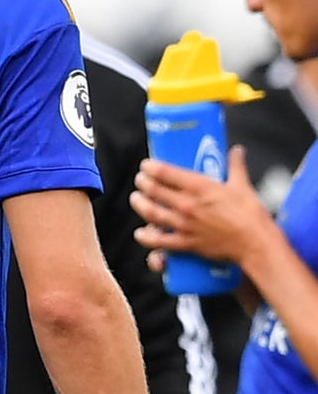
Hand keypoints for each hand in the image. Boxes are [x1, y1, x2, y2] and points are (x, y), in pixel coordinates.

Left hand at [131, 148, 273, 266]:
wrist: (256, 244)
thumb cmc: (251, 215)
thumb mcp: (243, 186)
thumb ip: (236, 166)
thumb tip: (237, 150)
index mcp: (200, 187)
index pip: (165, 172)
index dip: (150, 167)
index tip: (146, 166)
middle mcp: (188, 205)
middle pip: (153, 190)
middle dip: (143, 183)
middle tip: (140, 180)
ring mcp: (184, 224)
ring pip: (151, 213)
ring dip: (139, 204)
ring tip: (136, 199)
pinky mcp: (186, 243)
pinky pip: (159, 241)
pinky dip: (146, 237)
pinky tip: (141, 232)